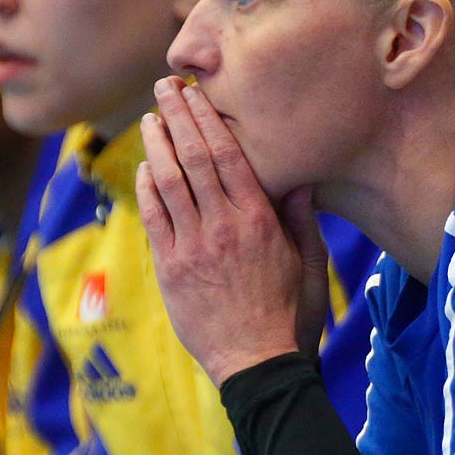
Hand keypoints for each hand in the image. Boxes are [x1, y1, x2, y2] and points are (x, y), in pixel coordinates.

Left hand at [136, 77, 324, 385]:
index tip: (197, 94)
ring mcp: (193, 249)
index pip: (229, 156)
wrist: (258, 366)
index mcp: (259, 221)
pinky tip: (143, 169)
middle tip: (165, 88)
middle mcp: (223, 227)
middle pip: (195, 159)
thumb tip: (299, 176)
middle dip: (178, 118)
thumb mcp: (310, 265)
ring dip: (156, 147)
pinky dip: (146, 190)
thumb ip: (302, 219)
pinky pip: (154, 220)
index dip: (209, 119)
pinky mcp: (171, 271)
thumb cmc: (291, 317)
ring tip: (149, 119)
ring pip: (168, 184)